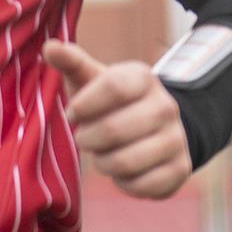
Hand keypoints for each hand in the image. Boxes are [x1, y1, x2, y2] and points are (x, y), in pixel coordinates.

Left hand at [43, 40, 191, 198]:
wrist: (150, 127)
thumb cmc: (107, 101)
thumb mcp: (89, 78)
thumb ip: (70, 62)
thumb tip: (50, 46)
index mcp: (143, 79)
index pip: (114, 87)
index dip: (84, 105)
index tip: (71, 113)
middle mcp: (167, 107)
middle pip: (114, 130)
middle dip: (87, 139)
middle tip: (84, 138)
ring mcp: (178, 139)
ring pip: (125, 161)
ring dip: (103, 162)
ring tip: (101, 153)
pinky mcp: (180, 169)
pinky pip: (142, 185)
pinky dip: (122, 182)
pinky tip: (121, 170)